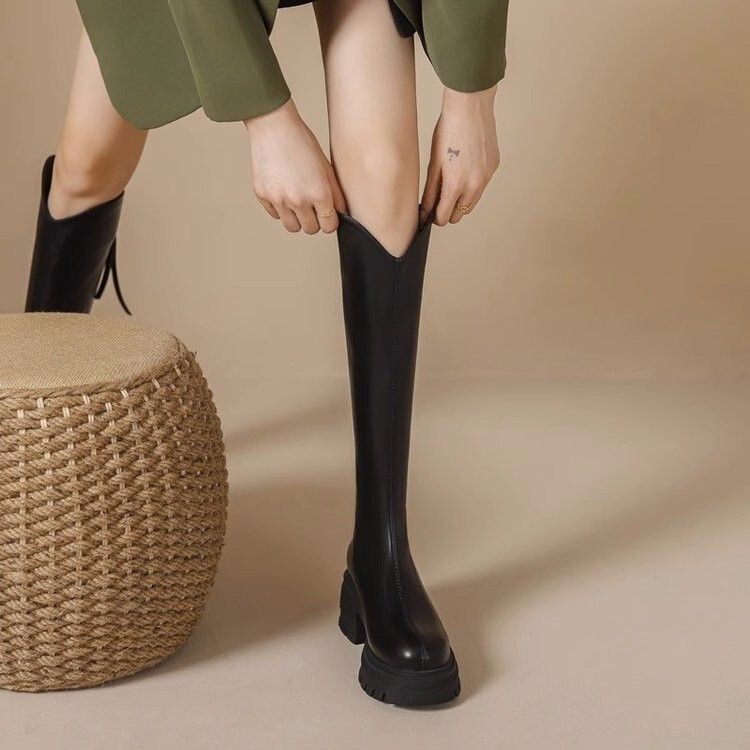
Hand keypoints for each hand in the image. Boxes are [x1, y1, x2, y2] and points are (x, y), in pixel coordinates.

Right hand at [245, 99, 345, 233]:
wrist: (273, 126)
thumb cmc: (302, 142)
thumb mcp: (326, 166)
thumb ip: (335, 194)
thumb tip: (340, 214)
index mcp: (318, 193)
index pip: (329, 226)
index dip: (330, 221)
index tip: (327, 215)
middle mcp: (298, 200)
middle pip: (310, 229)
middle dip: (314, 220)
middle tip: (312, 206)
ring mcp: (278, 200)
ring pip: (292, 227)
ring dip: (297, 218)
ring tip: (297, 200)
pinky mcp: (263, 196)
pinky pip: (275, 214)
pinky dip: (280, 208)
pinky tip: (283, 190)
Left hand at [420, 86, 500, 226]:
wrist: (470, 108)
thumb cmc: (449, 131)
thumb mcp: (434, 163)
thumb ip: (431, 191)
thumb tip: (425, 211)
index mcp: (456, 185)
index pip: (445, 217)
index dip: (436, 217)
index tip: (431, 213)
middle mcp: (474, 185)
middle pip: (460, 214)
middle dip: (449, 210)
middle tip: (440, 198)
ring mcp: (487, 177)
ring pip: (472, 202)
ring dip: (461, 200)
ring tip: (452, 182)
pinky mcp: (494, 167)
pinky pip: (482, 185)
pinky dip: (473, 184)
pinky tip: (465, 167)